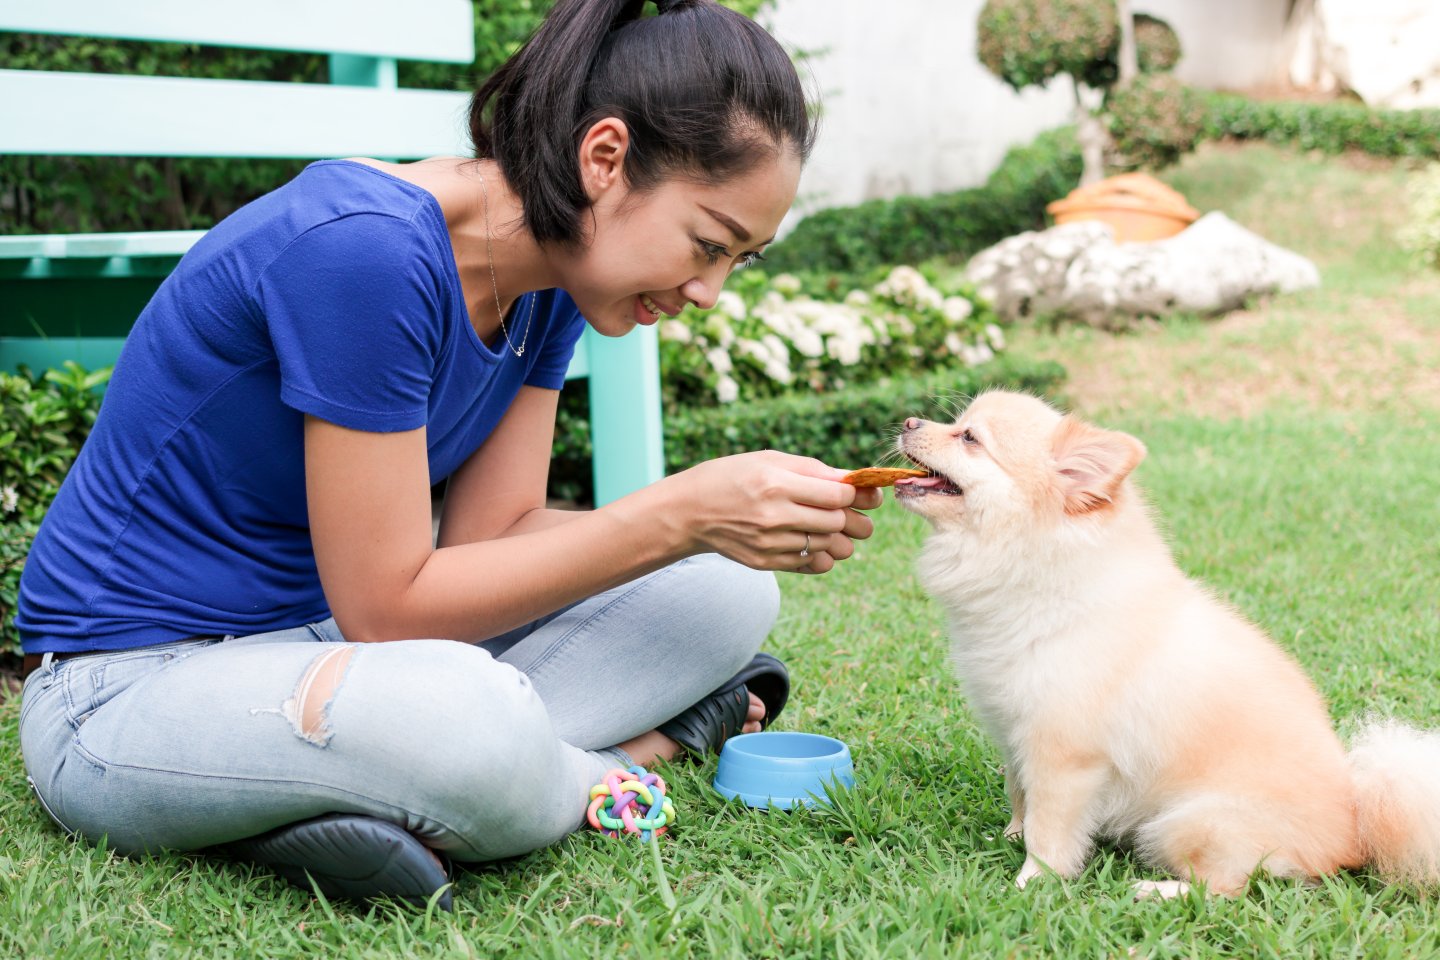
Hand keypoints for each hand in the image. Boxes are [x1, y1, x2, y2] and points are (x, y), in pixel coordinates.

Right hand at [660, 450, 878, 573]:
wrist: (690, 511)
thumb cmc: (733, 476)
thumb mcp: (770, 460)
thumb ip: (814, 470)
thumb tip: (857, 482)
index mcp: (776, 483)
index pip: (837, 494)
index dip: (855, 493)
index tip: (854, 491)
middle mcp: (773, 515)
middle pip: (838, 522)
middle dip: (854, 517)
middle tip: (852, 512)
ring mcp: (769, 543)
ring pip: (830, 547)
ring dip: (840, 538)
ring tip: (831, 527)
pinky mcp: (766, 562)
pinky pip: (813, 565)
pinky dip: (822, 555)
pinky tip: (813, 542)